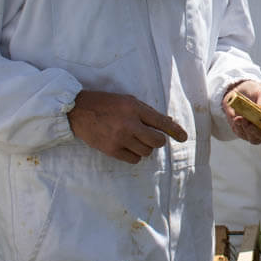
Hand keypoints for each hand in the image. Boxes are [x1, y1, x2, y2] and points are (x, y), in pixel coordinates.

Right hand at [68, 90, 186, 163]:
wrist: (77, 111)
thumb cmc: (105, 103)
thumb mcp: (127, 101)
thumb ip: (147, 112)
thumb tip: (168, 121)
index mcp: (134, 108)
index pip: (161, 122)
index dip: (175, 131)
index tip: (183, 137)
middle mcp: (129, 124)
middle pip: (157, 142)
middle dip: (157, 140)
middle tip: (151, 137)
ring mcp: (119, 138)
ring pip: (146, 152)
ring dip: (145, 147)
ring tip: (134, 139)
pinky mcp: (111, 150)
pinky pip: (134, 159)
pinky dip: (135, 155)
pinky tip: (128, 146)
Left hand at [222, 80, 260, 144]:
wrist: (238, 91)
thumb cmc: (255, 92)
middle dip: (260, 133)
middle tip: (252, 124)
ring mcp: (256, 133)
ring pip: (255, 140)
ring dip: (248, 130)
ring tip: (242, 117)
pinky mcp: (244, 133)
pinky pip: (243, 135)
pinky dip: (239, 127)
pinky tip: (237, 118)